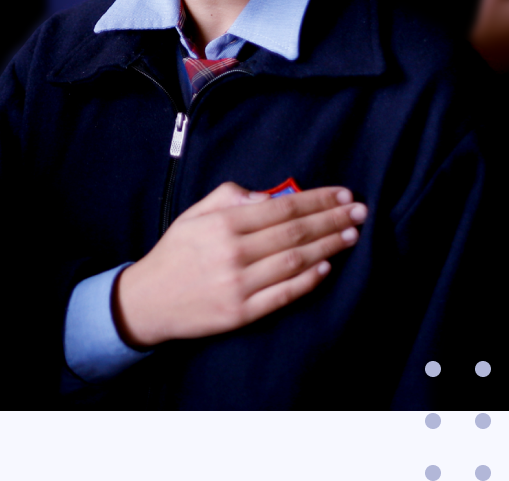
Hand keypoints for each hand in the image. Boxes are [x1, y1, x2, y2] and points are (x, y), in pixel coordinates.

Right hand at [115, 182, 366, 348]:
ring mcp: (238, 285)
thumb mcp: (193, 215)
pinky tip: (327, 267)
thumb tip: (268, 195)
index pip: (281, 207)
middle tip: (360, 212)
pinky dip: (309, 280)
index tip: (343, 195)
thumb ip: (228, 197)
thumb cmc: (174, 254)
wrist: (147, 301)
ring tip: (352, 236)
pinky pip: (284, 294)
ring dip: (328, 247)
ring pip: (295, 261)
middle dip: (332, 220)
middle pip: (294, 233)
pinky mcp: (241, 313)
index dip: (316, 200)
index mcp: (222, 224)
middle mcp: (233, 252)